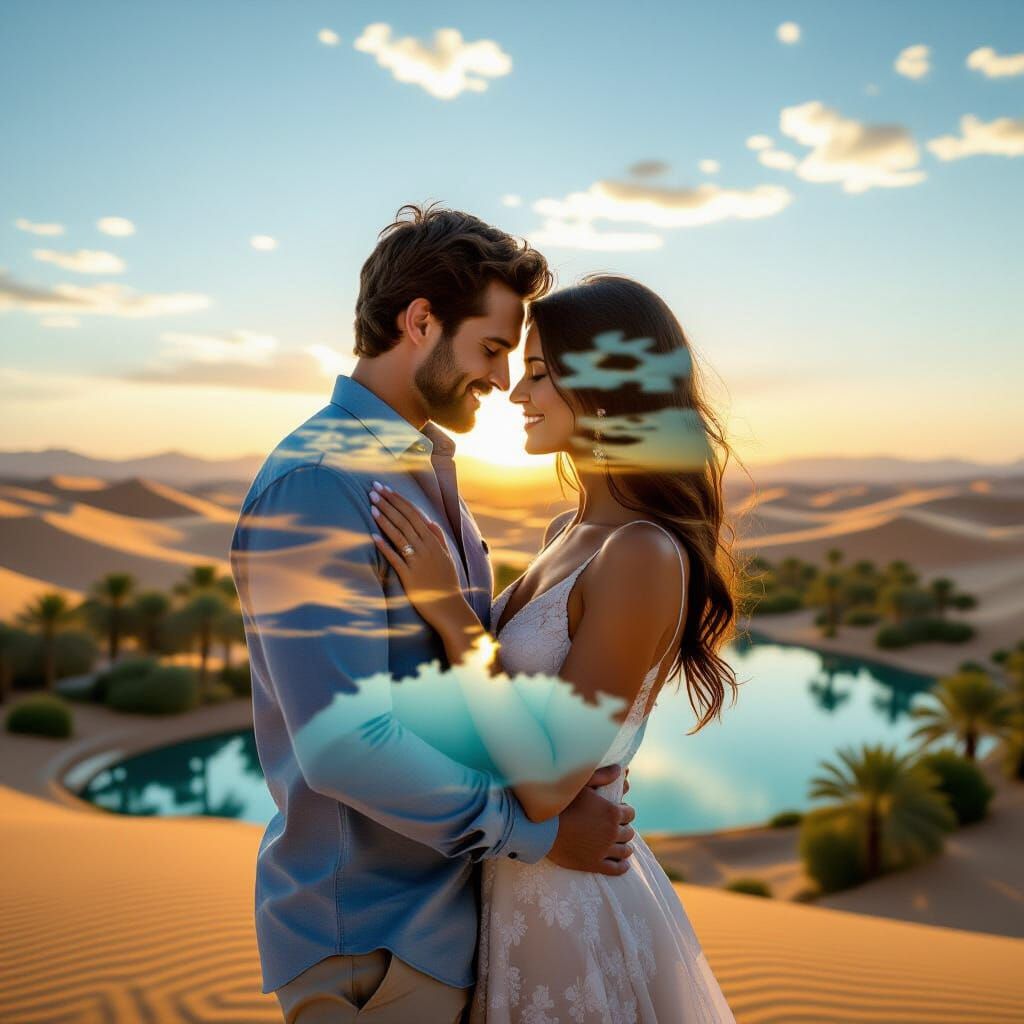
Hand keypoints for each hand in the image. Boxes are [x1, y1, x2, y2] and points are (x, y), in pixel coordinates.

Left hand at [369, 481, 464, 629]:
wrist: (450, 608)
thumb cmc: (446, 583)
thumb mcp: (447, 557)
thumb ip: (438, 538)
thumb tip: (430, 521)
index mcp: (434, 541)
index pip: (414, 514)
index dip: (398, 500)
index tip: (385, 488)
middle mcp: (426, 548)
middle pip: (404, 520)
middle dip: (388, 503)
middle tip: (373, 490)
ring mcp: (418, 562)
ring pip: (399, 535)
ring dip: (385, 519)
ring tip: (371, 506)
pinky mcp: (410, 576)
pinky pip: (395, 559)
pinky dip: (385, 547)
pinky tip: (373, 536)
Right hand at [547, 764, 635, 875]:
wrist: (542, 829)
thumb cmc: (560, 803)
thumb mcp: (581, 784)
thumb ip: (602, 775)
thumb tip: (620, 769)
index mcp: (612, 812)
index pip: (630, 813)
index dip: (624, 811)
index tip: (618, 811)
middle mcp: (612, 832)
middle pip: (629, 832)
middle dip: (624, 828)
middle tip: (616, 827)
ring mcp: (604, 850)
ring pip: (625, 850)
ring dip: (625, 846)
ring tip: (621, 844)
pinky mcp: (595, 864)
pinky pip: (616, 868)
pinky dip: (622, 866)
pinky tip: (623, 863)